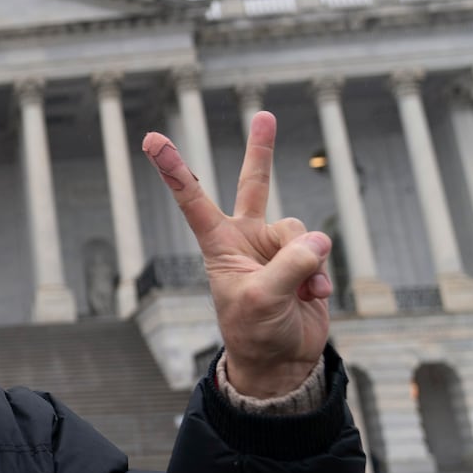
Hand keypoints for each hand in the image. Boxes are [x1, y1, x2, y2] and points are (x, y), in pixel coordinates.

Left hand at [142, 111, 330, 398]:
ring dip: (306, 261)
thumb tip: (319, 239)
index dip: (173, 169)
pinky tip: (313, 296)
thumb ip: (289, 265)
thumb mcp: (261, 299)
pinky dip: (321, 275)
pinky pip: (320, 252)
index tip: (151, 139)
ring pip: (300, 230)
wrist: (281, 358)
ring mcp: (276, 247)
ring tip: (298, 291)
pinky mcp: (303, 259)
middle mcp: (246, 238)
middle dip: (261, 151)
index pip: (192, 200)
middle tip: (264, 115)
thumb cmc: (254, 330)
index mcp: (218, 243)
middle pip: (255, 185)